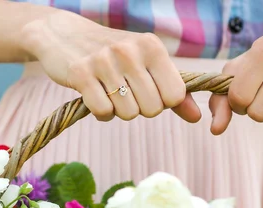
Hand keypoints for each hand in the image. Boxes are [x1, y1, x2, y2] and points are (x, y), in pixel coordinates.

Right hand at [22, 10, 200, 121]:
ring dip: (118, 111)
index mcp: (152, 46)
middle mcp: (130, 51)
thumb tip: (197, 117)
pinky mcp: (81, 74)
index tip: (148, 91)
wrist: (64, 34)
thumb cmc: (112, 54)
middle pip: (152, 109)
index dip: (162, 102)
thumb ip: (173, 90)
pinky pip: (103, 112)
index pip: (174, 96)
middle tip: (125, 93)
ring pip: (127, 114)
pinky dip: (100, 112)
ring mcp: (104, 61)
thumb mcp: (146, 64)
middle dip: (139, 109)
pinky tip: (94, 96)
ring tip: (108, 92)